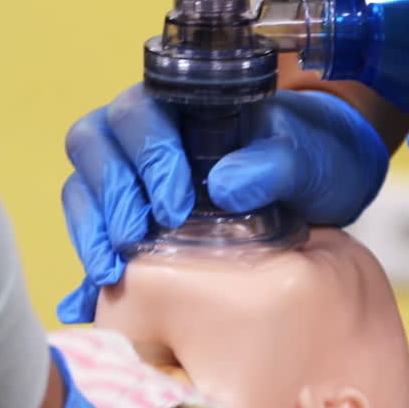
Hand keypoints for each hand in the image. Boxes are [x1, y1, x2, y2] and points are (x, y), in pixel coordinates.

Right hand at [58, 84, 388, 321]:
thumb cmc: (312, 157)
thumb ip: (275, 163)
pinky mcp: (134, 222)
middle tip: (134, 239)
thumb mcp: (308, 158)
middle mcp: (147, 134)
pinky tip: (86, 303)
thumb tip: (225, 186)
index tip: (175, 206)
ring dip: (90, 229)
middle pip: (94, 146)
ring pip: (84, 188)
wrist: (324, 189)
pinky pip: (96, 237)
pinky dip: (88, 269)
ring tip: (110, 272)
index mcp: (183, 103)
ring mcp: (134, 177)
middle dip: (110, 194)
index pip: (137, 114)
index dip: (147, 156)